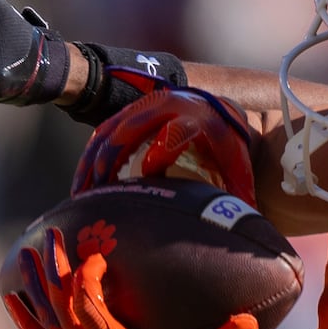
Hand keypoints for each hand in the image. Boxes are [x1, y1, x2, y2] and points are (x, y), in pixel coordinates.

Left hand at [3, 228, 256, 328]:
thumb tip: (250, 320)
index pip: (87, 295)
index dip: (89, 271)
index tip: (99, 255)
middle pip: (58, 295)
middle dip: (54, 262)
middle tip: (50, 233)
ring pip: (44, 312)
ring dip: (35, 281)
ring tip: (26, 252)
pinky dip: (23, 316)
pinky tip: (12, 299)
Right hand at [72, 70, 257, 205]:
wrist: (216, 109)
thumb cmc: (228, 145)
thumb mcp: (237, 164)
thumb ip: (240, 191)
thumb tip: (246, 221)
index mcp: (199, 118)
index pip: (177, 130)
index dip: (163, 149)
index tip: (147, 172)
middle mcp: (168, 107)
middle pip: (133, 128)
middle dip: (114, 158)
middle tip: (102, 192)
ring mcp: (144, 108)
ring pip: (111, 131)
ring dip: (93, 161)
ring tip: (83, 195)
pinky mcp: (128, 115)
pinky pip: (102, 133)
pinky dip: (89, 158)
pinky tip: (81, 186)